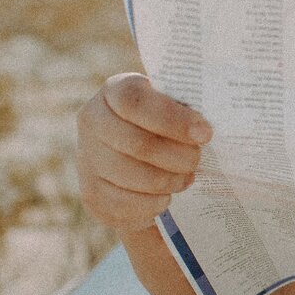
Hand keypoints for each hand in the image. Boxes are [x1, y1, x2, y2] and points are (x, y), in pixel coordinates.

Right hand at [76, 72, 212, 234]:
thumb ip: (188, 107)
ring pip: (133, 177)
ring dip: (169, 181)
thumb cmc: (166, 124)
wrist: (137, 155)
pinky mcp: (91, 193)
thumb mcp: (174, 105)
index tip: (205, 133)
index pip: (136, 102)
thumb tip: (207, 130)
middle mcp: (93, 121)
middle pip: (138, 144)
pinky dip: (153, 203)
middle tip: (197, 160)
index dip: (172, 119)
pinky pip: (126, 204)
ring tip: (186, 177)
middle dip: (178, 156)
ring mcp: (87, 158)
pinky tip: (166, 196)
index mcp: (116, 90)